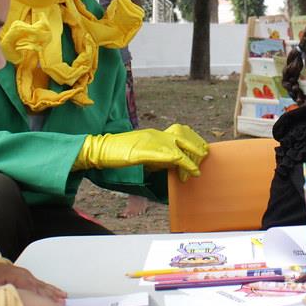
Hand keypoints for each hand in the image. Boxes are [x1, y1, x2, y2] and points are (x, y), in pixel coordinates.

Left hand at [0, 263, 65, 303]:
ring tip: (63, 302)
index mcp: (15, 276)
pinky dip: (53, 290)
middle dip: (50, 298)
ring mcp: (28, 276)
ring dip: (53, 295)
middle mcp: (24, 276)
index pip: (28, 288)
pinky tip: (60, 295)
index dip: (37, 297)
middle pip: (39, 288)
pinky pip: (43, 284)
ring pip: (43, 286)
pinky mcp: (29, 278)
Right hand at [75, 126, 208, 176]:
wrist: (101, 149)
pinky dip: (183, 163)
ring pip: (181, 146)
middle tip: (205, 157)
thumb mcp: (142, 153)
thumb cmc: (119, 152)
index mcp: (155, 134)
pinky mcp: (147, 151)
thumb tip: (172, 164)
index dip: (192, 143)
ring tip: (197, 168)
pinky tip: (189, 171)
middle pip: (184, 136)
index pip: (180, 134)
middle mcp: (156, 135)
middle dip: (197, 147)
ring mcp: (152, 141)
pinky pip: (170, 155)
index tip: (201, 152)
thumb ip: (157, 156)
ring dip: (192, 157)